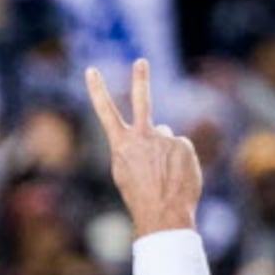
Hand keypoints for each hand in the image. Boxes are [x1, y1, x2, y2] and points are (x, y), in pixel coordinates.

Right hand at [88, 58, 201, 238]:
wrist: (162, 212)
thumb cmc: (139, 197)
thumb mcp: (125, 172)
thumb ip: (136, 148)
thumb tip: (160, 129)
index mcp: (120, 145)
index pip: (106, 113)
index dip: (97, 90)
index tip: (92, 70)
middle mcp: (142, 137)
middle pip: (142, 102)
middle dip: (140, 80)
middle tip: (141, 62)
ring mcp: (164, 139)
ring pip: (164, 138)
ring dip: (164, 152)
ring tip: (163, 175)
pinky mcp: (182, 144)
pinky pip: (179, 148)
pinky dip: (178, 160)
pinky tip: (175, 176)